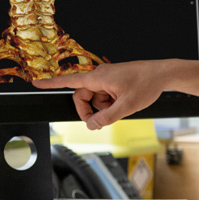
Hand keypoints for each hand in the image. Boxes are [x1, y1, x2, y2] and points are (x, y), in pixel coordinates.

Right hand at [32, 61, 165, 129]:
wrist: (163, 74)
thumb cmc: (146, 84)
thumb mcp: (127, 106)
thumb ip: (107, 117)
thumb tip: (91, 125)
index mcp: (98, 78)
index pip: (68, 81)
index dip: (51, 84)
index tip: (35, 83)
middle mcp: (99, 76)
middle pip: (82, 97)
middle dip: (90, 111)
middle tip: (101, 122)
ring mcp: (107, 79)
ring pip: (96, 99)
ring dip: (104, 107)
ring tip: (122, 106)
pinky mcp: (115, 82)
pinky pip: (106, 96)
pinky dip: (112, 103)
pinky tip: (125, 102)